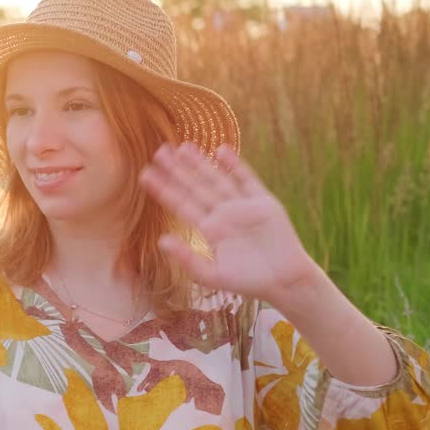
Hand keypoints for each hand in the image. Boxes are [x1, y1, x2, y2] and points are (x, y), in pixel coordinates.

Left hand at [140, 142, 320, 302]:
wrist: (283, 282)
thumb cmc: (247, 281)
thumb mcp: (212, 275)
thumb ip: (186, 259)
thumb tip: (161, 241)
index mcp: (209, 230)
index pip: (181, 204)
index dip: (164, 189)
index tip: (146, 175)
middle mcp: (223, 214)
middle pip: (196, 187)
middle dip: (178, 171)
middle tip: (159, 153)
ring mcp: (242, 207)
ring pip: (217, 180)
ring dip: (201, 164)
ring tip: (183, 148)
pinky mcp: (264, 203)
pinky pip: (247, 180)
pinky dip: (235, 166)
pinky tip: (221, 150)